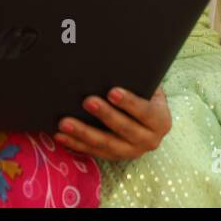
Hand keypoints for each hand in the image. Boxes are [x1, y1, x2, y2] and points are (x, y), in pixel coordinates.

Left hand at [54, 86, 169, 160]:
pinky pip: (93, 152)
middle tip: (87, 101)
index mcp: (160, 121)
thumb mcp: (149, 87)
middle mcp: (150, 140)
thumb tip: (117, 62)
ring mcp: (131, 151)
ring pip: (106, 144)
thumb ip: (138, 79)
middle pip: (124, 129)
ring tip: (65, 123)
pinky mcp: (115, 157)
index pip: (145, 111)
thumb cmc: (144, 94)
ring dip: (84, 134)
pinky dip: (75, 144)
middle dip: (104, 115)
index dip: (129, 102)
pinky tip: (60, 136)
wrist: (148, 118)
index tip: (112, 91)